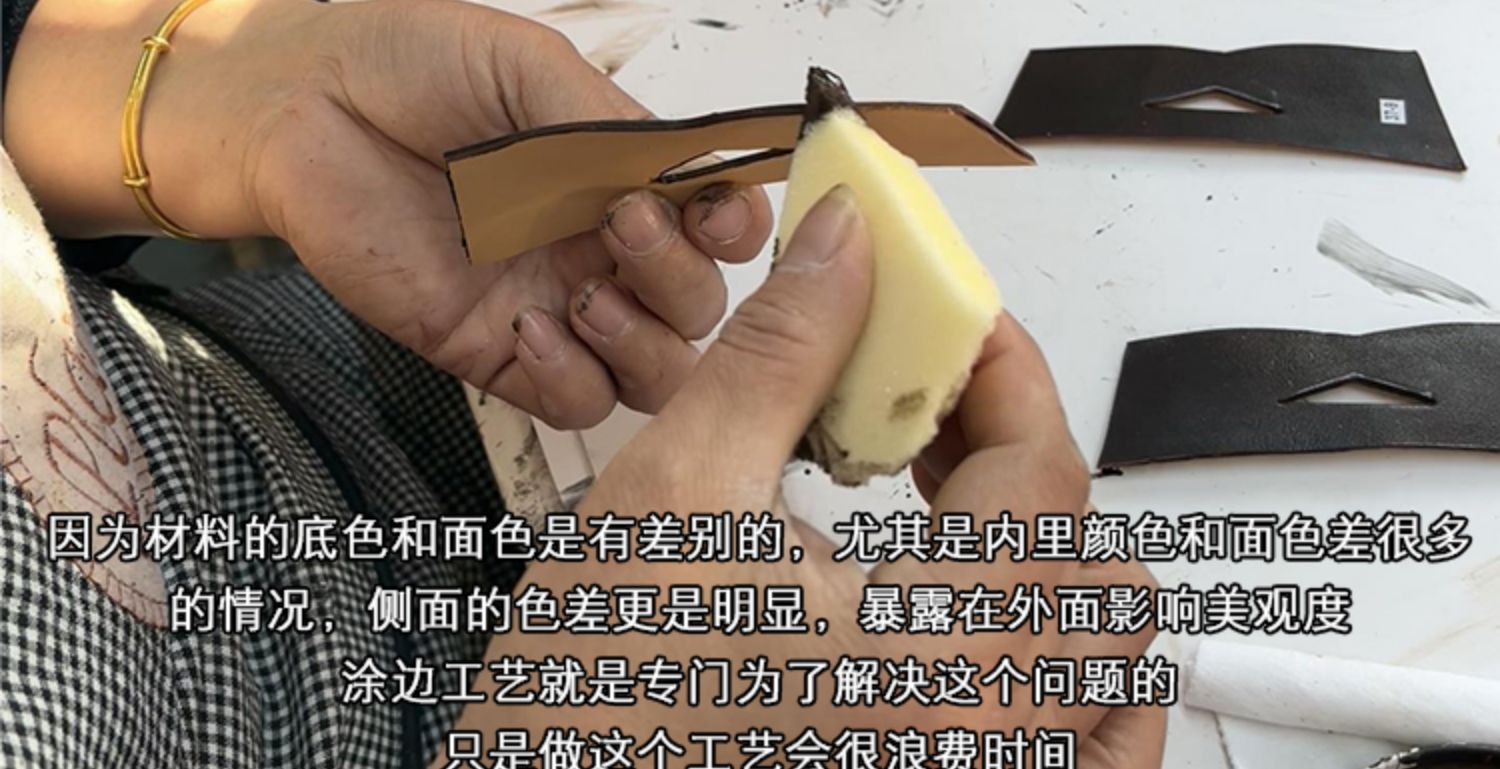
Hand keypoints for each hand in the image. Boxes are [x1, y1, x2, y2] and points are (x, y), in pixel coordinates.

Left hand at [4, 0, 773, 427]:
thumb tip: (688, 173)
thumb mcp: (527, 67)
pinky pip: (572, 402)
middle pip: (697, 308)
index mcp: (621, 180)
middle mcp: (598, 249)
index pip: (719, 228)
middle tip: (622, 229)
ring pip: (653, 372)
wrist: (302, 106)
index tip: (714, 210)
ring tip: (585, 293)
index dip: (737, 230)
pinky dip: (573, 378)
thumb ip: (610, 124)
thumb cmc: (410, 67)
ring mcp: (552, 306)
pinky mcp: (493, 351)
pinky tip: (530, 326)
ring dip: (644, 345)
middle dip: (680, 280)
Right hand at [448, 189, 1165, 768]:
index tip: (946, 324)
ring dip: (1055, 559)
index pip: (1044, 474)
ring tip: (948, 508)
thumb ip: (781, 351)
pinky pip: (1094, 752)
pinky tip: (1001, 622)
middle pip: (1095, 564)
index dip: (1000, 370)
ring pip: (1108, 660)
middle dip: (1019, 459)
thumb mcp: (678, 488)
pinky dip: (1075, 674)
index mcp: (936, 655)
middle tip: (926, 417)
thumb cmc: (589, 697)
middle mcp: (985, 733)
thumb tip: (844, 246)